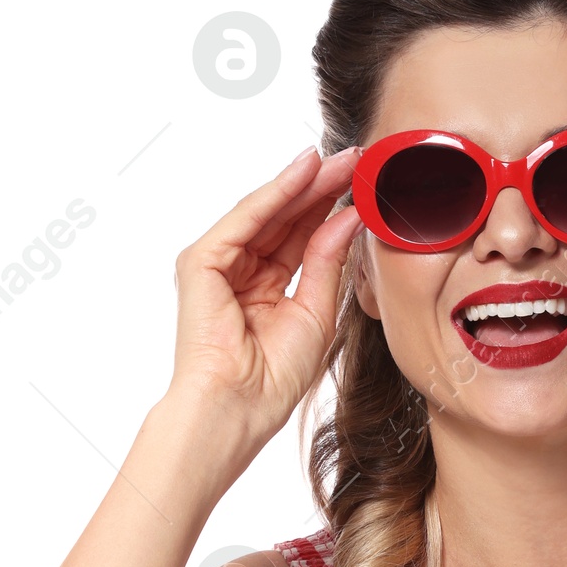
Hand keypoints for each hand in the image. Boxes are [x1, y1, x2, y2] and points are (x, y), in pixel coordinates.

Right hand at [167, 144, 362, 450]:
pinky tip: (305, 172)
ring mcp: (218, 265)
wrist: (240, 407)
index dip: (331, 210)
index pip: (301, 238)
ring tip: (340, 160)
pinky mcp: (201, 262)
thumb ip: (327, 261)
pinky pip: (246, 219)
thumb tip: (348, 216)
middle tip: (357, 159)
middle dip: (321, 188)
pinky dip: (276, 193)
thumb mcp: (315, 311)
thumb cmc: (274, 378)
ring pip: (267, 213)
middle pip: (285, 219)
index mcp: (266, 290)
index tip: (365, 185)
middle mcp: (240, 272)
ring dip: (303, 183)